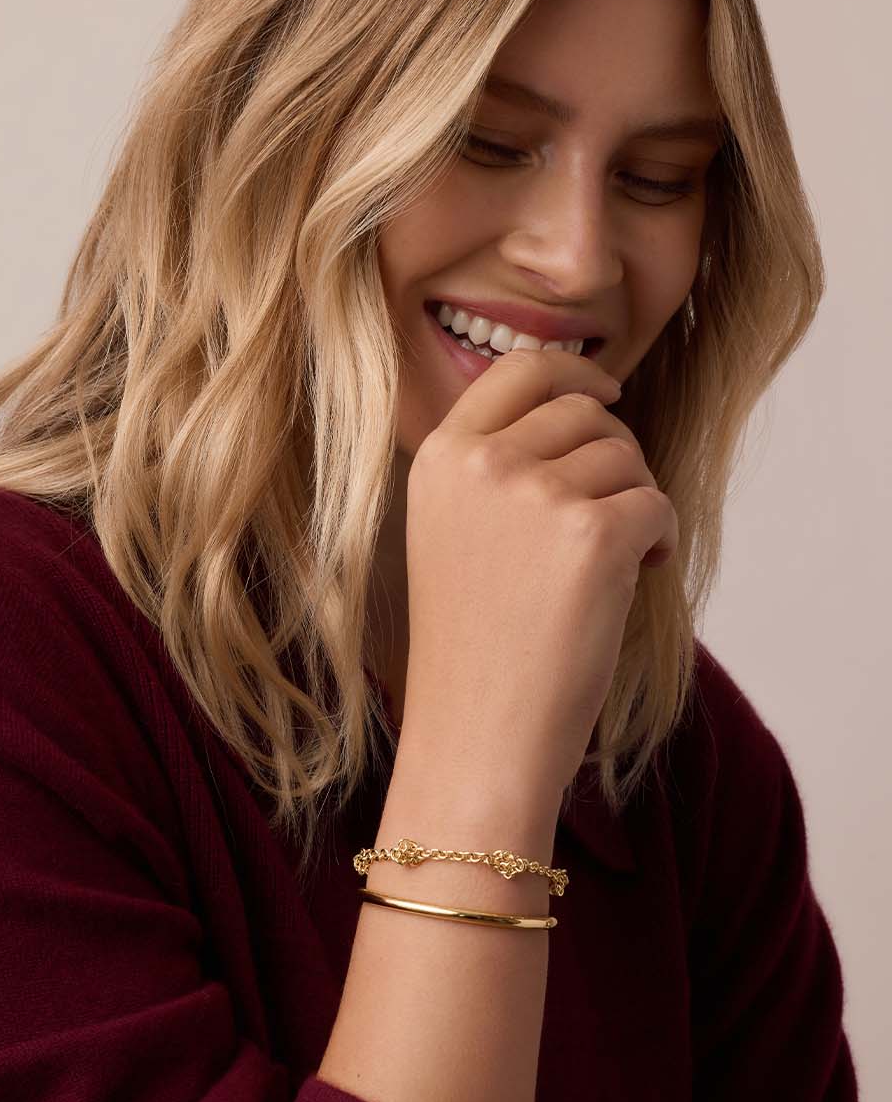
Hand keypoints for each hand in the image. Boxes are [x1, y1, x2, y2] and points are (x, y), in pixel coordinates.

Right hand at [401, 347, 676, 798]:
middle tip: (612, 513)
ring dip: (637, 500)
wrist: (479, 731)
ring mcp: (535, 495)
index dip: (573, 371)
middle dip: (615, 454)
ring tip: (617, 561)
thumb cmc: (475, 644)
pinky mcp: (592, 535)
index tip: (608, 390)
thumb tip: (585, 407)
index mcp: (441, 458)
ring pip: (626, 455)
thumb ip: (495, 464)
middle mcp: (481, 464)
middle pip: (585, 411)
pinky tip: (637, 577)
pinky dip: (660, 538)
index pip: (519, 369)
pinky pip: (656, 503)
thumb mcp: (453, 531)